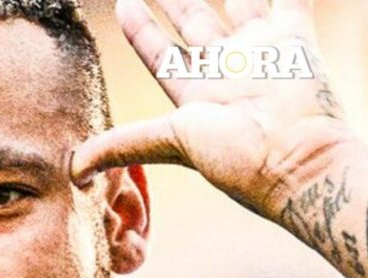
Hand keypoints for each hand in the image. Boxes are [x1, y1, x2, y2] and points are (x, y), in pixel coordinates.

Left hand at [72, 0, 360, 217]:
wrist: (298, 161)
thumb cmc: (236, 157)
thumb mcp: (168, 143)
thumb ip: (121, 145)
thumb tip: (70, 171)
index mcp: (196, 94)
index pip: (160, 53)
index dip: (141, 28)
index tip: (125, 3)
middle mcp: (227, 72)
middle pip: (195, 23)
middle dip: (176, 1)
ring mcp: (263, 56)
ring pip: (239, 6)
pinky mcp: (296, 42)